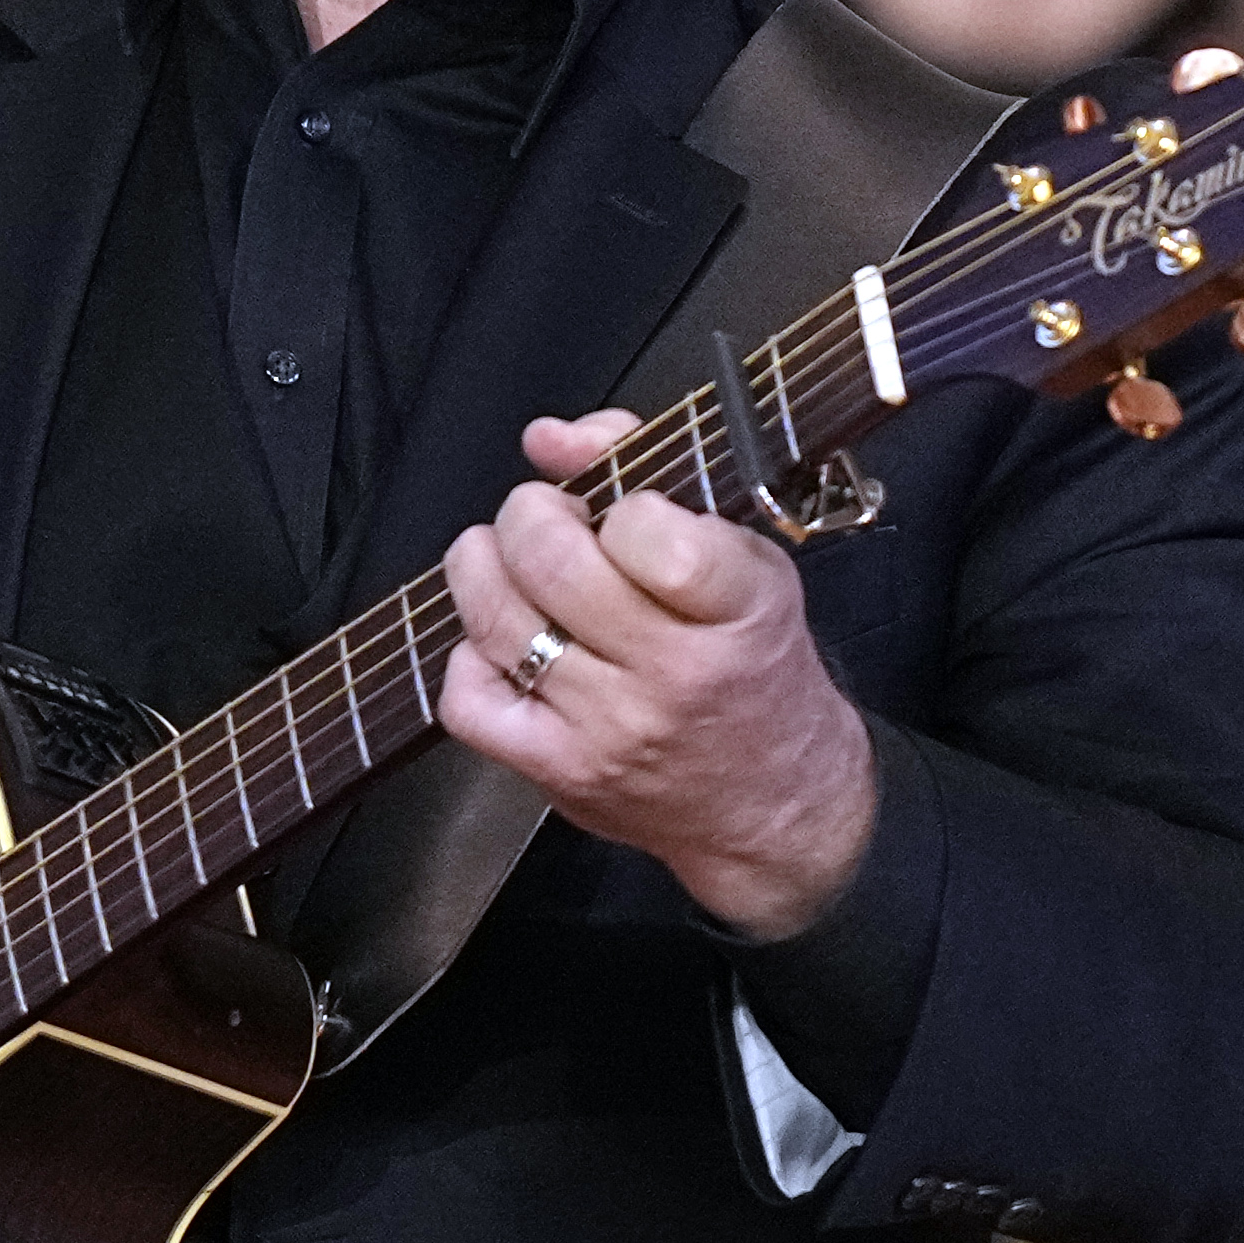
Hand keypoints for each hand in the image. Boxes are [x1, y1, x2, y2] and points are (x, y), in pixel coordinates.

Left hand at [433, 409, 878, 937]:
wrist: (775, 804)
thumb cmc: (754, 665)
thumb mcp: (744, 559)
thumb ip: (647, 472)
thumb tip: (545, 438)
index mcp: (737, 607)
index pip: (647, 528)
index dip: (618, 501)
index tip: (625, 512)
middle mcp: (672, 673)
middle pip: (549, 560)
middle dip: (529, 514)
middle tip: (546, 520)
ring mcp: (608, 728)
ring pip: (498, 618)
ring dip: (485, 567)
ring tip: (510, 563)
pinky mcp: (558, 773)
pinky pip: (468, 698)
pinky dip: (471, 657)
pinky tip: (506, 645)